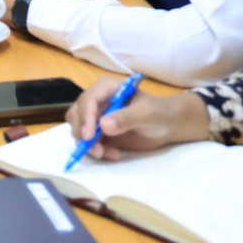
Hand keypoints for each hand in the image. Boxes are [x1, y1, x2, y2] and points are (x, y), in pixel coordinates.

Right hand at [64, 77, 208, 161]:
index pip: (87, 100)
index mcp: (106, 88)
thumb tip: (103, 126)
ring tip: (107, 154)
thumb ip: (126, 118)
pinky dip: (96, 150)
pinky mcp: (98, 132)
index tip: (89, 136)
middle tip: (96, 150)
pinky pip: (88, 142)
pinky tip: (114, 154)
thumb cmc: (158, 113)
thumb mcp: (146, 114)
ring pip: (78, 129)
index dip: (85, 117)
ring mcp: (95, 116)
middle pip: (76, 114)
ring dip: (88, 144)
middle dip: (82, 133)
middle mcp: (96, 100)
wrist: (166, 125)